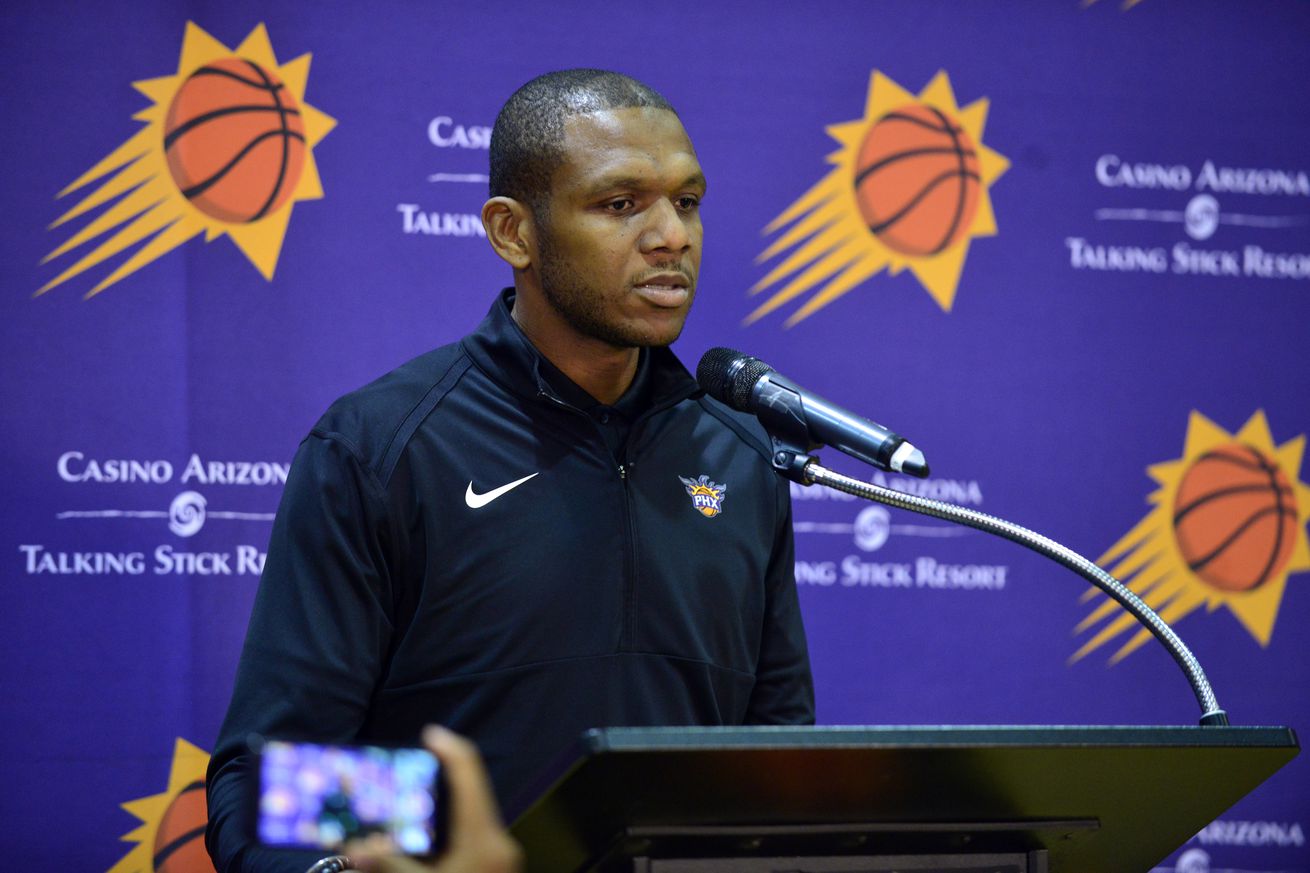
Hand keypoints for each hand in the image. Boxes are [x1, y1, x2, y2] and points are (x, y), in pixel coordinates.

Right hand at [345, 726, 521, 872]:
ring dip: (441, 808)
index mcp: (484, 839)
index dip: (450, 748)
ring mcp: (501, 857)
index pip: (470, 775)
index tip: (430, 734)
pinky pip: (472, 836)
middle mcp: (499, 842)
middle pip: (470, 794)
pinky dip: (448, 831)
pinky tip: (421, 840)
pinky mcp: (495, 869)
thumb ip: (390, 865)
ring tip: (407, 804)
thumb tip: (357, 846)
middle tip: (407, 771)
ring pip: (471, 817)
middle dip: (439, 780)